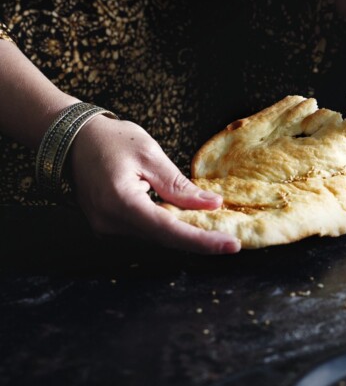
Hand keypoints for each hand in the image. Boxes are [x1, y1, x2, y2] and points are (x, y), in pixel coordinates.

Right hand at [68, 114, 239, 252]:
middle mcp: (110, 222)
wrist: (74, 139)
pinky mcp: (108, 224)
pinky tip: (187, 220)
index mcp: (121, 203)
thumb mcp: (150, 155)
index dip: (202, 241)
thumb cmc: (111, 140)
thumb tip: (212, 205)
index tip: (231, 246)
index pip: (169, 231)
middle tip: (231, 240)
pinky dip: (166, 226)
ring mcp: (105, 226)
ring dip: (183, 233)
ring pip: (155, 236)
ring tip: (213, 229)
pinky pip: (144, 230)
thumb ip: (179, 185)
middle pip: (163, 239)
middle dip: (199, 240)